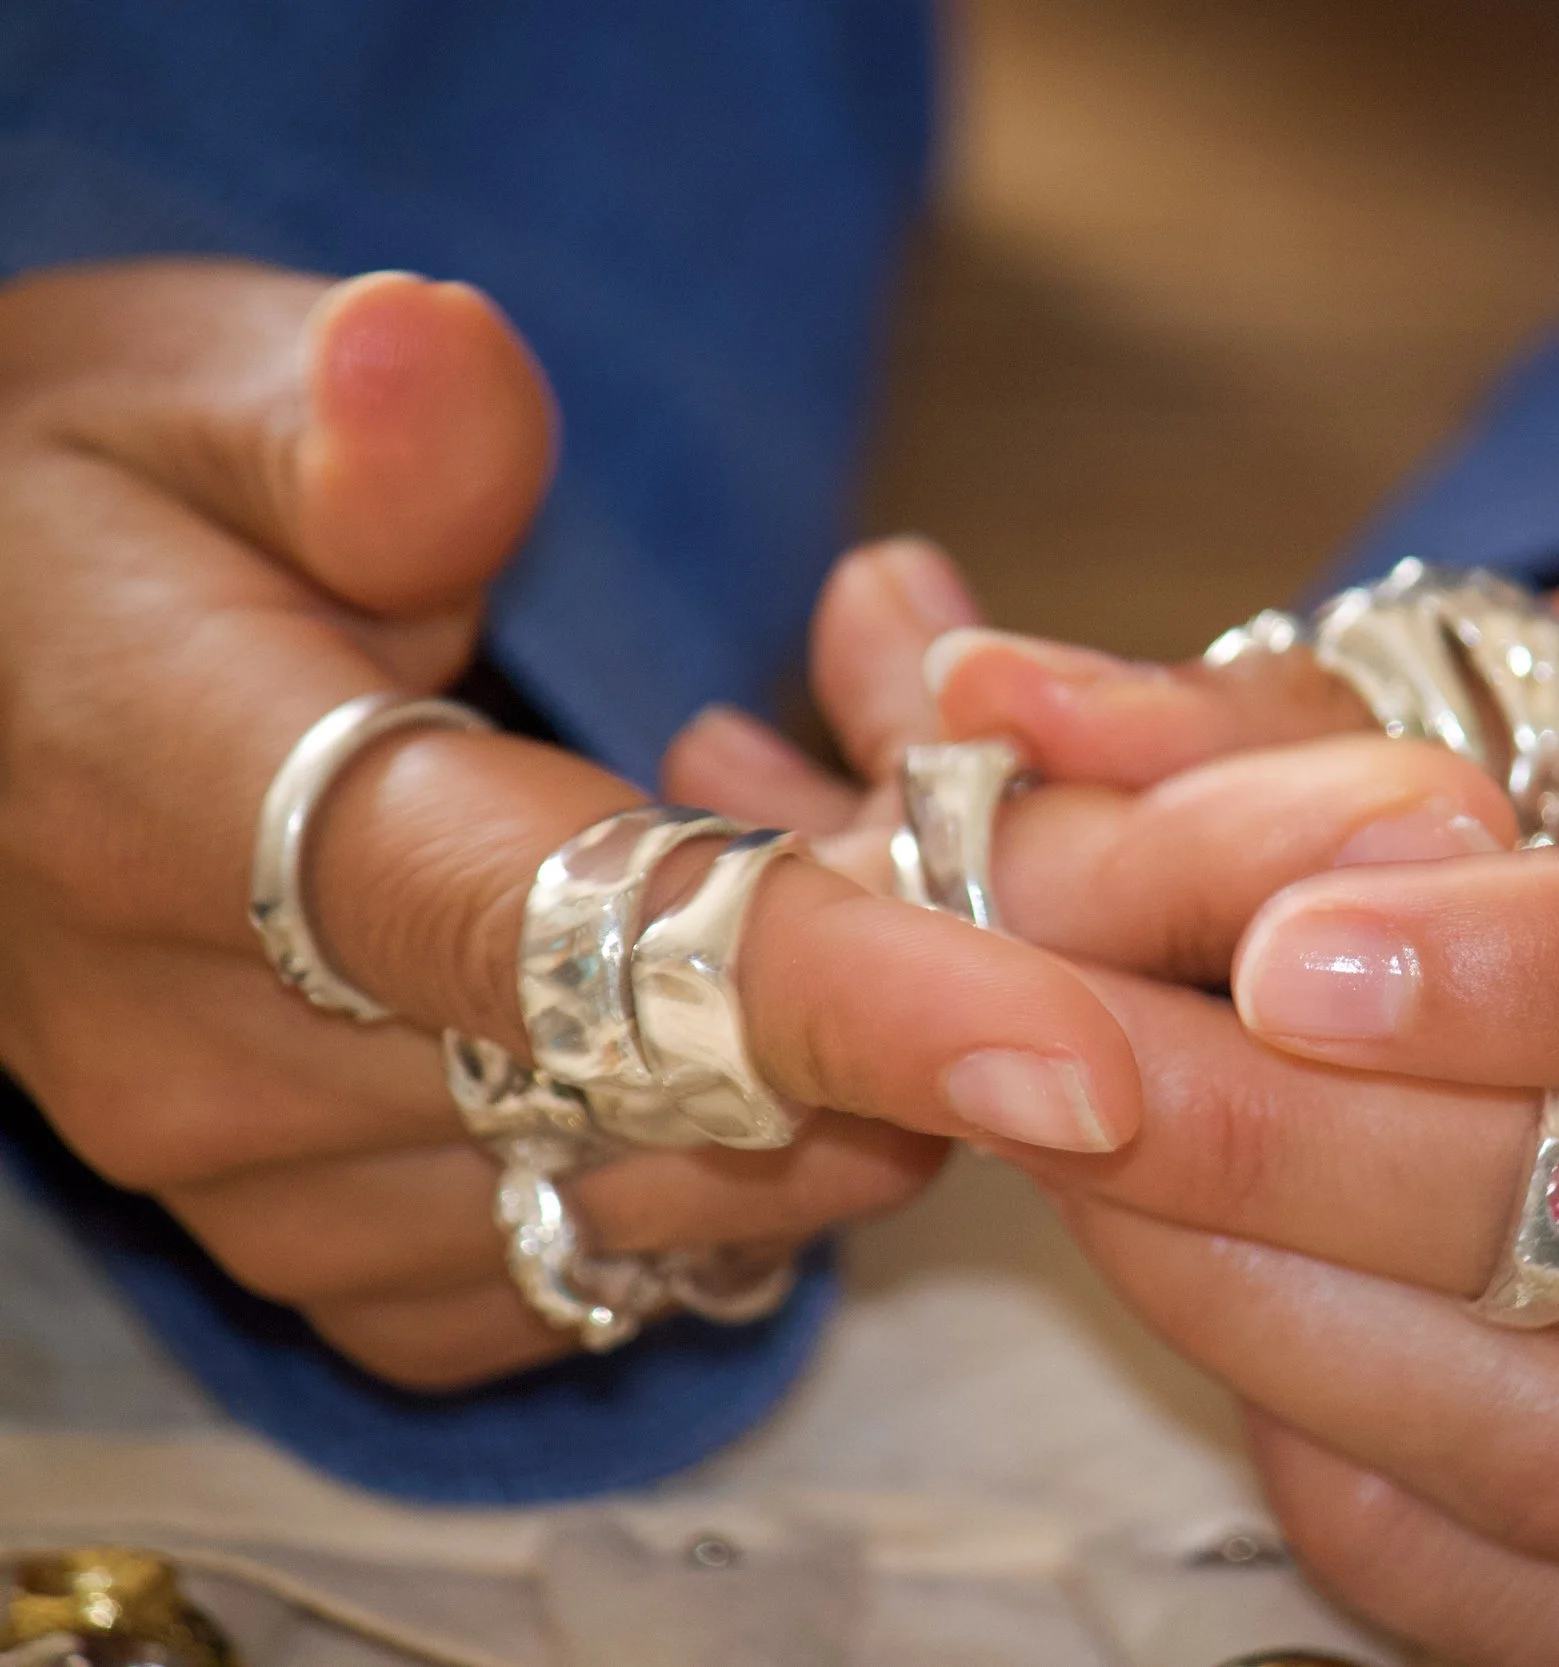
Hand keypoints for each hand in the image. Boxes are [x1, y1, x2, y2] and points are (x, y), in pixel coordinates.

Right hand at [0, 259, 1161, 1389]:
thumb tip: (431, 354)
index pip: (540, 925)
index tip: (1081, 1061)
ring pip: (657, 1206)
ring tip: (877, 911)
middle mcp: (204, 1046)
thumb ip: (364, 420)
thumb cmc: (104, 508)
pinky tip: (756, 1044)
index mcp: (176, 795)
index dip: (833, 996)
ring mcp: (255, 1186)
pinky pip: (589, 1278)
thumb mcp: (200, 390)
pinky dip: (725, 1180)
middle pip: (656, 1098)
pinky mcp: (320, 1262)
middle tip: (997, 857)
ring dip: (832, 1091)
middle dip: (897, 1009)